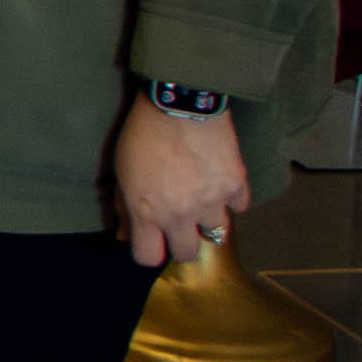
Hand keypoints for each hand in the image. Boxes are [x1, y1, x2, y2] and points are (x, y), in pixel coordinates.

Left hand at [110, 94, 250, 268]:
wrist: (180, 103)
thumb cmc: (142, 134)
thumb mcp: (121, 172)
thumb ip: (124, 207)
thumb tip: (124, 235)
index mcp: (147, 212)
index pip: (149, 258)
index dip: (149, 251)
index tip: (151, 240)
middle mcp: (181, 213)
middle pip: (188, 253)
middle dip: (182, 242)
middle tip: (180, 225)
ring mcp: (212, 201)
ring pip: (217, 232)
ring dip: (208, 219)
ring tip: (200, 198)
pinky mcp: (236, 184)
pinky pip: (239, 206)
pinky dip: (231, 199)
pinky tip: (218, 183)